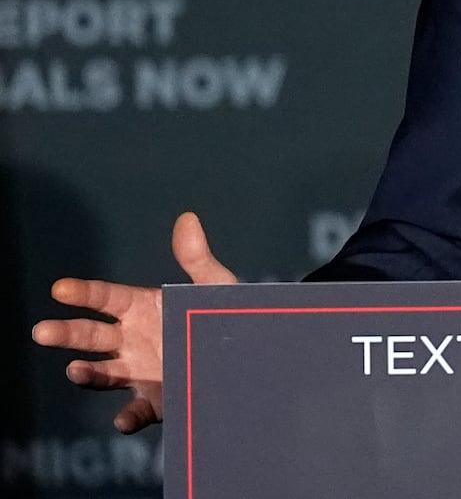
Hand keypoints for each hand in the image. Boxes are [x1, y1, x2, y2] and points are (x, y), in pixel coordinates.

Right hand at [31, 212, 237, 432]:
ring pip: (103, 374)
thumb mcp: (213, 286)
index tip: (59, 288)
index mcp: (141, 308)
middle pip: (91, 337)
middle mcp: (132, 341)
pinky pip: (137, 411)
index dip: (82, 293)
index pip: (104, 298)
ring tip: (75, 371)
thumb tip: (188, 219)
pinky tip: (123, 419)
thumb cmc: (222, 314)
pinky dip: (128, 417)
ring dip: (87, 375)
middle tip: (41, 331)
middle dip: (66, 334)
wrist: (242, 355)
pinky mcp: (156, 401)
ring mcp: (139, 372)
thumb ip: (197, 258)